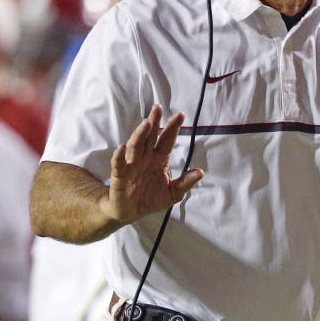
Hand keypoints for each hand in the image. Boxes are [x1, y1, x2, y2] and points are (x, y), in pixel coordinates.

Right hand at [102, 105, 203, 222]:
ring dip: (140, 134)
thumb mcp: (173, 193)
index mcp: (159, 159)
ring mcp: (131, 164)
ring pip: (135, 145)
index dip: (173, 128)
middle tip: (158, 108)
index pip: (167, 140)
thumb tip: (200, 172)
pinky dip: (119, 155)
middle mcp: (145, 158)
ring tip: (146, 123)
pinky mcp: (119, 175)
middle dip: (154, 122)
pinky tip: (122, 147)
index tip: (180, 114)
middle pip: (150, 136)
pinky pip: (118, 163)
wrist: (131, 212)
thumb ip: (185, 182)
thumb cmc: (151, 198)